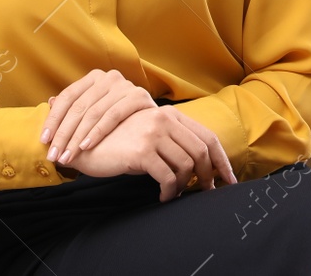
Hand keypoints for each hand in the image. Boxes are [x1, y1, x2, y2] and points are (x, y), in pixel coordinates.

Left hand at [40, 68, 155, 164]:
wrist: (153, 129)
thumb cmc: (117, 124)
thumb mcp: (92, 114)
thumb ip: (73, 108)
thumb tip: (50, 101)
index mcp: (95, 77)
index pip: (68, 96)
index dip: (54, 119)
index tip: (44, 140)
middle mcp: (109, 77)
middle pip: (79, 106)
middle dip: (63, 134)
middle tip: (53, 154)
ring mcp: (125, 85)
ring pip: (93, 112)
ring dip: (77, 137)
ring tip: (67, 156)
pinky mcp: (139, 96)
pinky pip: (112, 115)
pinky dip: (97, 132)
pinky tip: (85, 146)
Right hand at [63, 105, 237, 201]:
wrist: (81, 142)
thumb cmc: (116, 142)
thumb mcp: (147, 135)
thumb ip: (171, 141)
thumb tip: (201, 166)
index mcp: (170, 114)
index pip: (207, 136)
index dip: (222, 160)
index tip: (229, 179)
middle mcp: (164, 119)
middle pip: (203, 151)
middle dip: (209, 176)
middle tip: (207, 192)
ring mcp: (153, 133)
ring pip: (187, 165)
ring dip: (185, 186)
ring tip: (176, 194)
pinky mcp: (142, 151)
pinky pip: (168, 177)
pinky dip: (170, 191)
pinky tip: (163, 197)